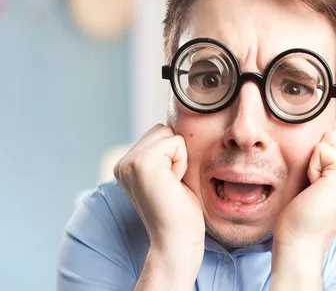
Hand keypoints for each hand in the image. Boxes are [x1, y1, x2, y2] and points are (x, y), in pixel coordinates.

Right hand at [114, 124, 204, 276]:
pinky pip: (176, 142)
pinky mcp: (142, 162)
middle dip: (176, 153)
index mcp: (125, 166)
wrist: (177, 240)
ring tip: (172, 183)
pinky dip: (182, 162)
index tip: (169, 183)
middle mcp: (122, 163)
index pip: (158, 134)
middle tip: (172, 183)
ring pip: (169, 134)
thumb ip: (162, 154)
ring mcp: (129, 162)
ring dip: (179, 157)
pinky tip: (174, 183)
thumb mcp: (168, 175)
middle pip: (163, 129)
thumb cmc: (181, 212)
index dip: (173, 155)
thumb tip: (175, 126)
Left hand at [274, 130, 335, 255]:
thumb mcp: (329, 183)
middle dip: (320, 158)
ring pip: (330, 139)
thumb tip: (328, 134)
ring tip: (318, 188)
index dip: (323, 159)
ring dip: (316, 162)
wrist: (300, 243)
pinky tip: (316, 190)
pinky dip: (312, 168)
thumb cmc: (305, 214)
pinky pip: (321, 149)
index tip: (323, 188)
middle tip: (319, 188)